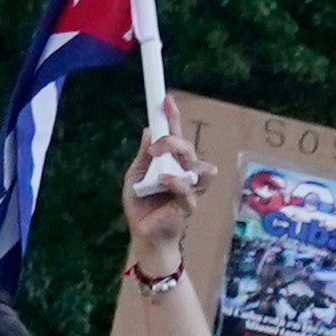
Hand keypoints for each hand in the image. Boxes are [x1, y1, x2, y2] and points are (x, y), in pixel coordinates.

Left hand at [121, 115, 200, 281]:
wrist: (144, 236)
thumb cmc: (142, 207)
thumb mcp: (135, 176)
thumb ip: (143, 156)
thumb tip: (148, 131)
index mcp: (171, 164)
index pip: (175, 136)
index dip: (173, 117)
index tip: (165, 99)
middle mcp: (184, 174)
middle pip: (188, 148)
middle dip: (172, 139)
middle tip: (155, 145)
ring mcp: (189, 190)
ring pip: (201, 167)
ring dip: (181, 156)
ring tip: (161, 160)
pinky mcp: (188, 206)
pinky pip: (188, 190)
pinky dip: (176, 181)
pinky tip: (164, 179)